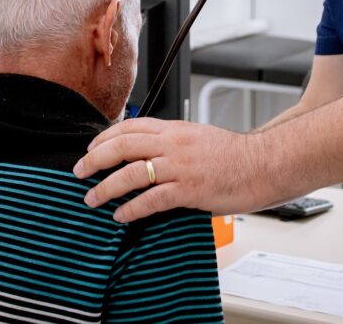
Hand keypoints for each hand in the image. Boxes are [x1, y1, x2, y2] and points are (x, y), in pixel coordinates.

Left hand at [73, 118, 270, 222]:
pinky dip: (131, 209)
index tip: (91, 148)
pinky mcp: (189, 190)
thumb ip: (173, 142)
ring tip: (92, 198)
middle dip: (94, 159)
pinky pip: (151, 200)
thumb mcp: (199, 137)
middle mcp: (174, 143)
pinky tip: (120, 215)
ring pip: (131, 174)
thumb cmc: (235, 155)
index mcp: (175, 128)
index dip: (105, 137)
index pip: (130, 126)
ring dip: (105, 188)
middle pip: (122, 146)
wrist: (263, 164)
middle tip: (79, 172)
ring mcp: (181, 166)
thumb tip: (149, 154)